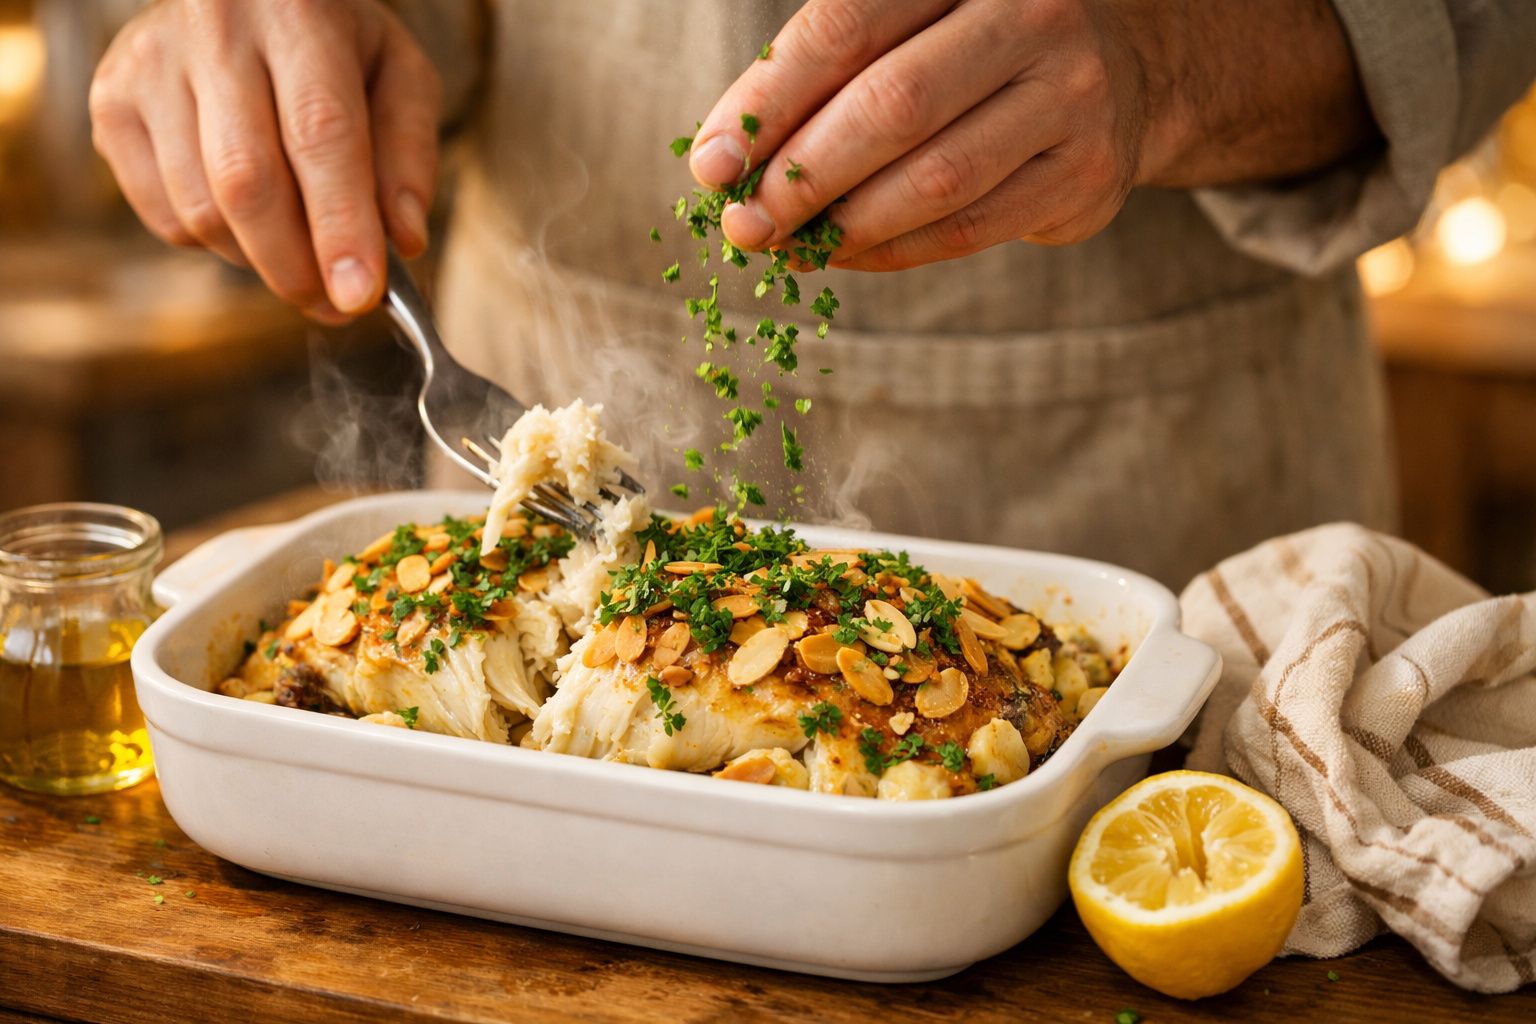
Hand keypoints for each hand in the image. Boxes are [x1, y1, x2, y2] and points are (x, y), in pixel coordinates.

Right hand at [90, 0, 441, 320]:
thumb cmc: (333, 42)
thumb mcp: (398, 75)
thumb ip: (409, 155)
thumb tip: (404, 241)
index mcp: (298, 14)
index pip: (319, 134)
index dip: (340, 225)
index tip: (360, 296)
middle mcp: (212, 29)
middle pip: (248, 182)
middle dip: (297, 265)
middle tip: (336, 305)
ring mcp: (149, 65)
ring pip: (202, 209)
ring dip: (259, 259)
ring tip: (299, 248)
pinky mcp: (111, 102)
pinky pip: (165, 215)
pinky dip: (215, 241)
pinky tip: (245, 214)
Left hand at [689, 0, 1366, 271]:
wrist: (1117, 71)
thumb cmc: (967, 49)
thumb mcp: (904, 27)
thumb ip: (822, 78)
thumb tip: (722, 167)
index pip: (845, 26)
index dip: (768, 102)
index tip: (708, 166)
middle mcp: (1029, 15)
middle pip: (893, 105)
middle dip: (801, 177)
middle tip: (743, 225)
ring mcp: (1069, 96)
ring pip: (936, 178)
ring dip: (845, 225)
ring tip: (785, 247)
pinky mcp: (1086, 174)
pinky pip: (971, 228)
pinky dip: (894, 250)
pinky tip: (844, 254)